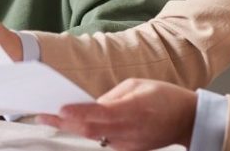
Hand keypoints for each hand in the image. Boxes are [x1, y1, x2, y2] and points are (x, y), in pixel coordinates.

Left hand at [37, 78, 197, 149]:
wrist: (187, 120)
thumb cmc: (163, 97)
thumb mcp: (137, 85)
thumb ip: (112, 95)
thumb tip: (90, 104)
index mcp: (133, 109)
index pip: (100, 113)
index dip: (78, 113)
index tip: (60, 109)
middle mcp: (129, 130)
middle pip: (91, 129)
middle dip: (65, 123)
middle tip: (42, 115)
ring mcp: (129, 143)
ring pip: (95, 137)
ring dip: (73, 127)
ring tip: (52, 117)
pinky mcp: (129, 150)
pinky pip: (105, 140)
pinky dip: (90, 131)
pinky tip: (77, 123)